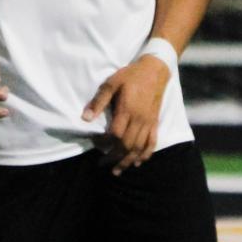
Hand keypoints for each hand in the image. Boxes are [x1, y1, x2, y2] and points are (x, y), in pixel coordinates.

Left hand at [82, 53, 169, 172]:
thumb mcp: (111, 83)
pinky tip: (138, 162)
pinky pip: (152, 143)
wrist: (155, 70)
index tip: (96, 144)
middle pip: (127, 145)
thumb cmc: (131, 75)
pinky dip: (145, 155)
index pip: (115, 134)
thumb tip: (85, 118)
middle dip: (114, 158)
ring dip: (128, 161)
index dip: (105, 143)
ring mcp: (149, 122)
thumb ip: (99, 101)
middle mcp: (139, 119)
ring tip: (117, 170)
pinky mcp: (155, 123)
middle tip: (103, 165)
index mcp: (127, 110)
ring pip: (139, 147)